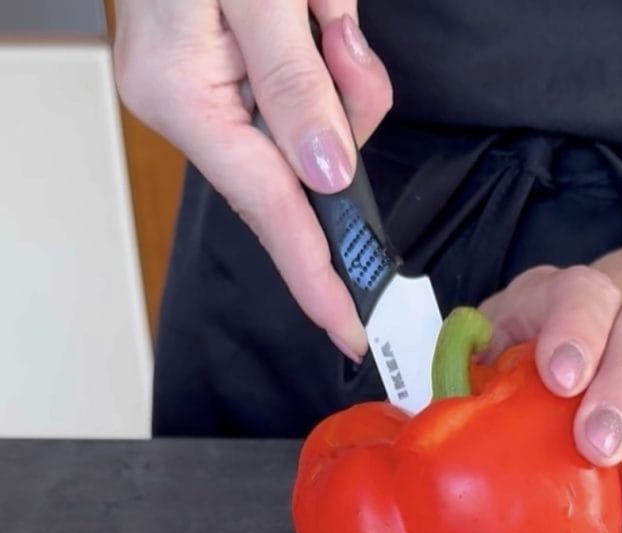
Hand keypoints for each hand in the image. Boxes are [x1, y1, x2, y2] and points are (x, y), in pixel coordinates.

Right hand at [113, 1, 391, 357]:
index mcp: (187, 97)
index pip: (271, 212)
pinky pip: (308, 91)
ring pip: (316, 127)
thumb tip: (323, 174)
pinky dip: (330, 51)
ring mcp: (214, 88)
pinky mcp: (236, 68)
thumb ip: (292, 80)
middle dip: (344, 116)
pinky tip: (316, 9)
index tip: (352, 329)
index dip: (318, 276)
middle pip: (304, 169)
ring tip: (318, 5)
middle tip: (336, 37)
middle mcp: (195, 106)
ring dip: (339, 69)